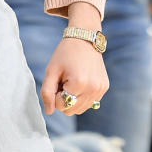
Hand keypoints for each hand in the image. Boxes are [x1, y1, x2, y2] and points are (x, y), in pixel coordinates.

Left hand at [41, 1, 107, 115]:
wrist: (84, 39)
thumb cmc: (65, 54)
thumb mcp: (51, 70)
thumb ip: (47, 92)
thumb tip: (49, 112)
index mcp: (79, 83)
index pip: (61, 105)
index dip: (55, 94)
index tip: (58, 80)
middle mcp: (93, 89)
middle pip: (71, 110)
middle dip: (63, 99)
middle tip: (63, 81)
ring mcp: (100, 89)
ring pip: (80, 109)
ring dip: (73, 99)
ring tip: (71, 81)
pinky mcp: (104, 88)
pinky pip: (89, 103)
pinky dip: (82, 96)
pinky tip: (80, 81)